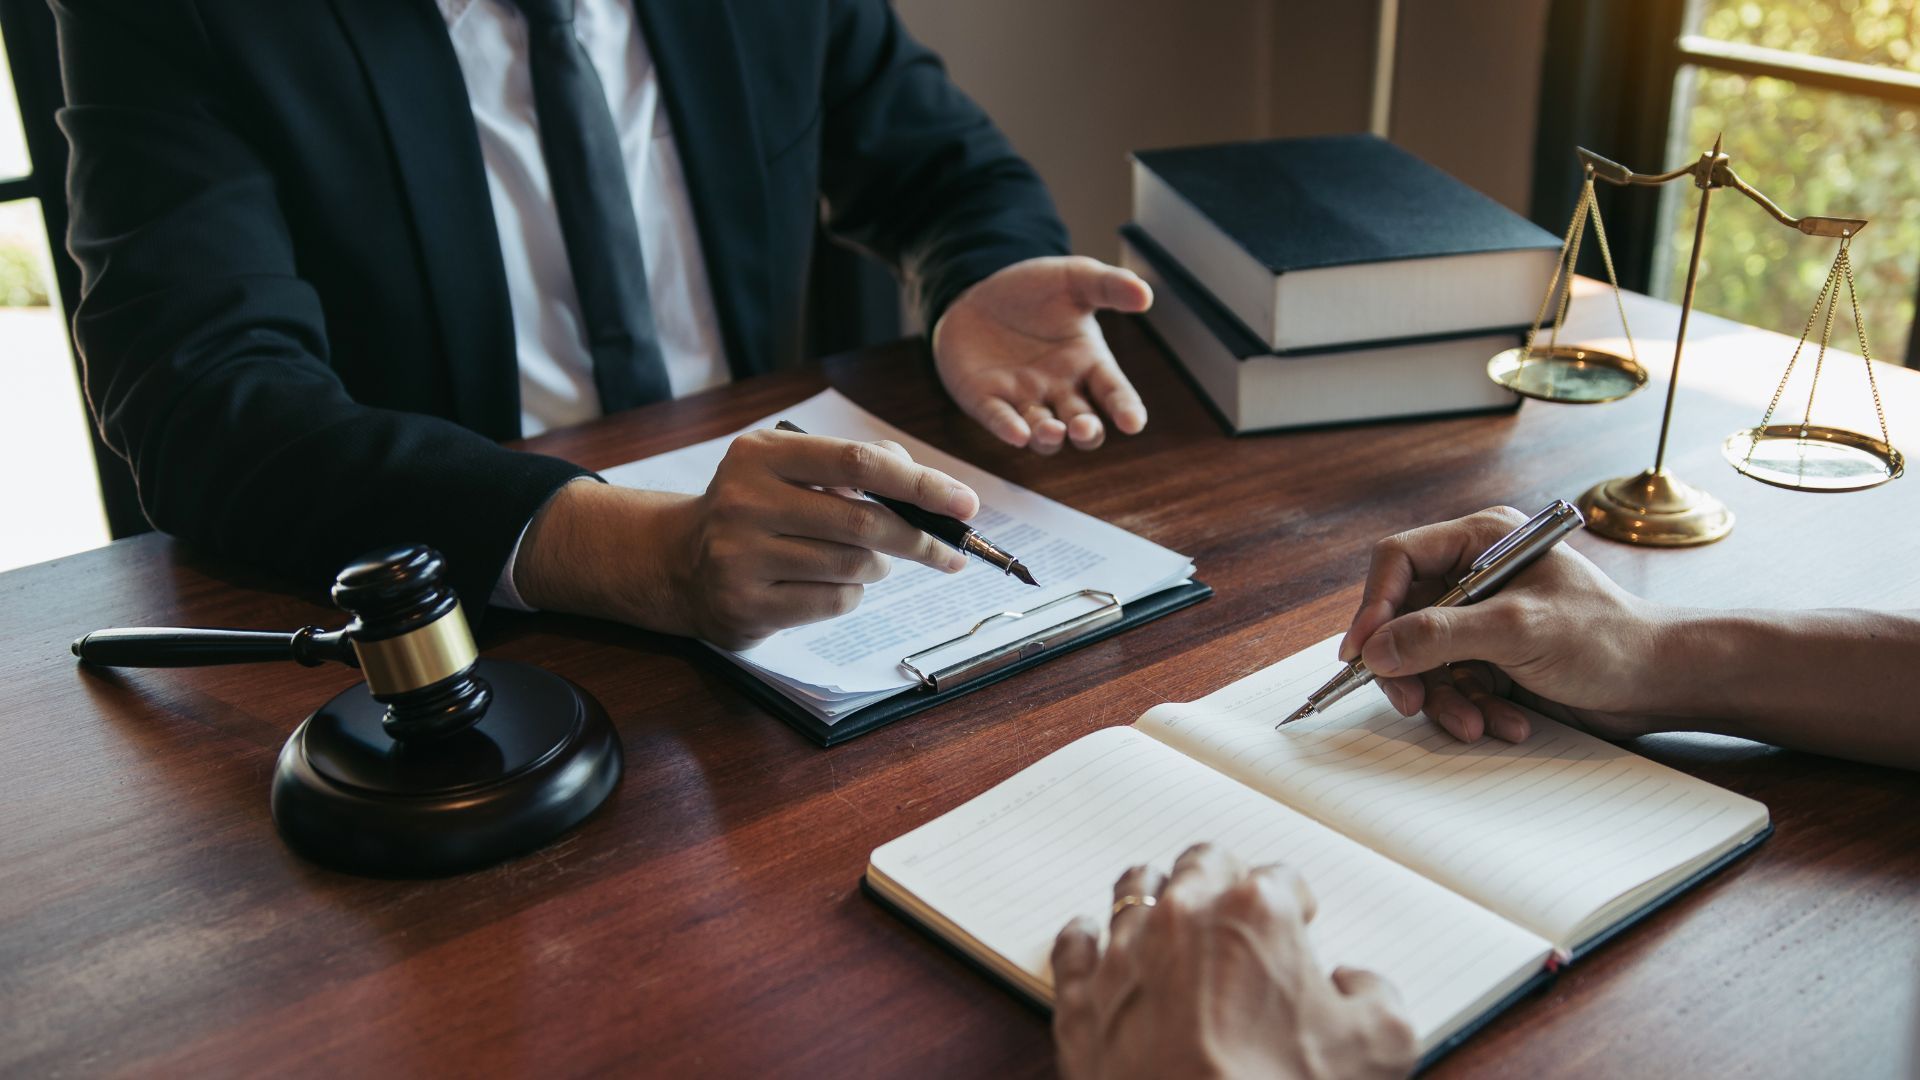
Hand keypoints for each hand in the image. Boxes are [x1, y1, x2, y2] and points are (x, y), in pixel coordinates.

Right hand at [514, 431, 976, 648]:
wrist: (677, 562)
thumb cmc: (755, 509)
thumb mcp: (790, 469)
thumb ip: (855, 464)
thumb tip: (925, 482)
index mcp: (761, 456)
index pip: (859, 463)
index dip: (920, 484)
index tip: (965, 504)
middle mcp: (745, 502)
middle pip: (863, 521)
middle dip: (918, 539)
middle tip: (950, 551)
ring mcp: (741, 557)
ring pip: (852, 566)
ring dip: (877, 568)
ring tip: (868, 561)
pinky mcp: (747, 605)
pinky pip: (832, 602)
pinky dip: (850, 595)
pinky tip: (833, 584)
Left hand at [932, 256, 1151, 454]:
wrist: (980, 293)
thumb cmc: (1035, 289)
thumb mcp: (1074, 278)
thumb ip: (1109, 285)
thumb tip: (1145, 294)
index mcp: (1089, 363)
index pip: (1115, 393)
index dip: (1126, 410)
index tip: (1133, 423)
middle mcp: (1061, 389)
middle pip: (1083, 424)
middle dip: (1086, 432)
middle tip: (1084, 427)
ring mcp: (1024, 399)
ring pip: (1045, 433)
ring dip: (1050, 437)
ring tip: (1053, 430)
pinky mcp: (987, 400)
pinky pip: (999, 420)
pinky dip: (1008, 428)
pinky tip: (1016, 433)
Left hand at [1051, 845, 1414, 1079]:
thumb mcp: (1381, 1044)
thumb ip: (1377, 994)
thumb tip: (1354, 983)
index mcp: (1256, 912)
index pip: (1282, 878)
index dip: (1297, 903)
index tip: (1301, 922)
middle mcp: (1183, 917)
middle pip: (1202, 865)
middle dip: (1224, 879)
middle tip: (1237, 905)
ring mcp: (1125, 954)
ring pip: (1135, 888)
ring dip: (1156, 892)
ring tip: (1168, 907)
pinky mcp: (1082, 998)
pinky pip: (1075, 945)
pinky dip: (1087, 939)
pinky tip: (1094, 939)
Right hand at [1338, 507, 1678, 742]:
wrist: (1661, 683)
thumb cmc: (1609, 638)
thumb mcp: (1518, 631)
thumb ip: (1440, 635)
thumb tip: (1375, 649)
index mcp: (1482, 541)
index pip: (1399, 560)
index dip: (1373, 606)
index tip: (1361, 654)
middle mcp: (1475, 575)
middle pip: (1403, 617)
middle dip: (1409, 668)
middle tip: (1411, 703)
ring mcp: (1483, 619)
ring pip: (1424, 659)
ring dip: (1446, 699)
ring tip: (1476, 724)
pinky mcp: (1493, 658)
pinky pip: (1453, 685)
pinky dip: (1471, 709)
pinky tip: (1506, 722)